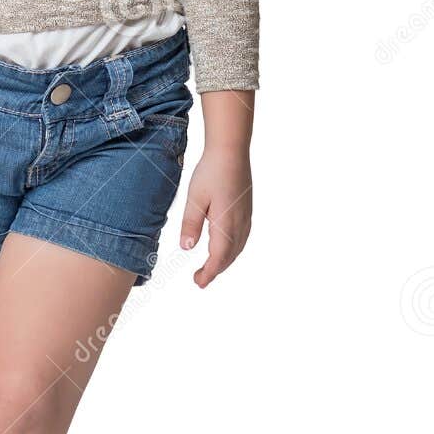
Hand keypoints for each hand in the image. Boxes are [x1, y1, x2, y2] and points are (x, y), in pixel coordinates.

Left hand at [178, 146, 251, 287]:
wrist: (231, 151)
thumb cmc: (211, 172)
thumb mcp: (194, 199)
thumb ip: (190, 225)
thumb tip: (186, 248)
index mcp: (225, 224)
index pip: (218, 257)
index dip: (209, 272)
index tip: (198, 282)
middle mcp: (240, 223)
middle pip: (229, 256)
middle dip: (216, 270)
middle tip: (200, 279)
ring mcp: (246, 216)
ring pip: (238, 247)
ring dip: (225, 260)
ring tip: (212, 267)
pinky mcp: (247, 209)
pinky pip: (242, 237)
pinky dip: (233, 249)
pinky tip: (227, 246)